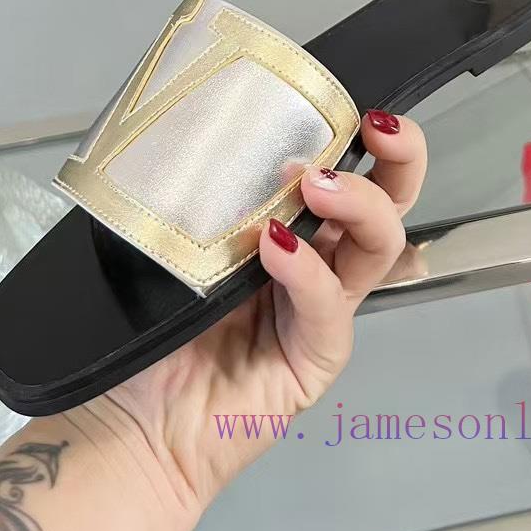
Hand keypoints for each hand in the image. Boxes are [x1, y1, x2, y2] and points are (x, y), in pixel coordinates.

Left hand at [74, 112, 425, 530]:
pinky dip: (305, 271)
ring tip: (315, 183)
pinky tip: (276, 248)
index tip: (357, 104)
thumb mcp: (176, 244)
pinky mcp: (315, 358)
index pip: (350, 173)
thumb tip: (222, 132)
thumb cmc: (147, 328)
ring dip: (357, 203)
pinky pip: (326, 307)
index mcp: (293, 230)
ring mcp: (322, 312)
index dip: (365, 137)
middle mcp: (319, 265)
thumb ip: (210, 198)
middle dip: (400, 160)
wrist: (130, 426)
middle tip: (377, 127)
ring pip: (377, 248)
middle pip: (390, 206)